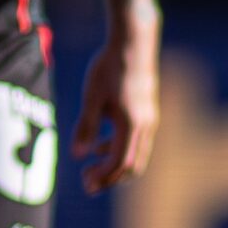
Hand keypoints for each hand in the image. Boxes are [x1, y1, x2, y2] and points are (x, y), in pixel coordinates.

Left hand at [72, 20, 159, 193]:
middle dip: (110, 178)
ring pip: (137, 156)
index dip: (104, 177)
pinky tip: (98, 145)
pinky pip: (137, 142)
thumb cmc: (109, 67)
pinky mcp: (148, 114)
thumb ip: (86, 127)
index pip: (120, 163)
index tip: (86, 185)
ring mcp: (150, 120)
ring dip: (114, 165)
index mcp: (131, 124)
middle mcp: (145, 126)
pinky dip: (119, 150)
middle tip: (87, 182)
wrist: (134, 42)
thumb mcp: (92, 97)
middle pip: (132, 166)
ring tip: (90, 166)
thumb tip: (77, 155)